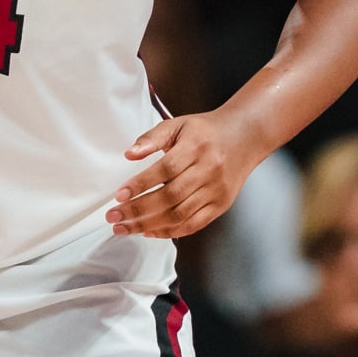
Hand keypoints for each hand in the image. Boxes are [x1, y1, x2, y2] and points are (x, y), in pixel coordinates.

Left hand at [108, 111, 264, 238]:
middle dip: (138, 210)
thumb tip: (129, 154)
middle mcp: (208, 171)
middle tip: (114, 217)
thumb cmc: (206, 131)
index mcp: (196, 147)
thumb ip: (152, 138)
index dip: (141, 184)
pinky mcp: (220, 206)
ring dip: (149, 224)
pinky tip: (149, 231)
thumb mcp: (177, 124)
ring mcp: (216, 191)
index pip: (165, 169)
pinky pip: (194, 224)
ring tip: (125, 227)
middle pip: (170, 196)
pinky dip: (170, 231)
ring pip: (180, 215)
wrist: (243, 138)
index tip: (119, 195)